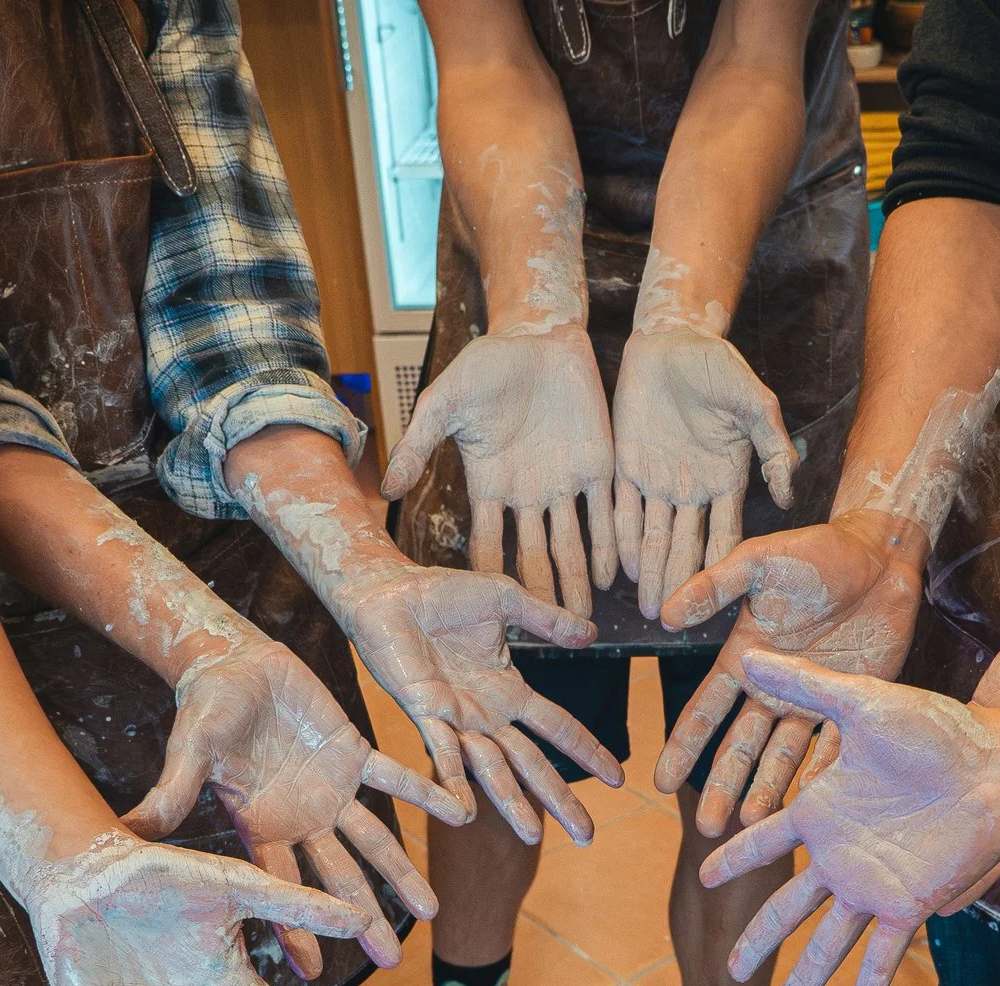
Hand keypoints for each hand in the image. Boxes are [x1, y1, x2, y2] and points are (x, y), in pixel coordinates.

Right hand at [124, 641, 469, 979]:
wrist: (234, 663)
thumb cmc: (205, 708)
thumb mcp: (190, 751)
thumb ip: (172, 793)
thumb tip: (129, 831)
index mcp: (262, 827)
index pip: (281, 888)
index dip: (297, 928)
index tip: (317, 973)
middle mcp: (301, 821)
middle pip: (338, 879)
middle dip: (364, 919)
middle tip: (393, 961)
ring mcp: (331, 792)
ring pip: (374, 840)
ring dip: (402, 872)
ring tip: (432, 910)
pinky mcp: (354, 754)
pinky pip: (396, 778)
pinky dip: (427, 792)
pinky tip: (461, 813)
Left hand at [336, 561, 622, 844]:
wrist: (390, 590)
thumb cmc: (442, 594)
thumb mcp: (506, 601)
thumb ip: (547, 621)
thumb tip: (593, 634)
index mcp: (508, 691)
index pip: (558, 728)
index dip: (588, 751)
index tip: (618, 780)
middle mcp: (485, 715)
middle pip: (531, 763)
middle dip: (559, 799)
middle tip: (587, 835)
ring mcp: (455, 719)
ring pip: (491, 769)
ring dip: (512, 802)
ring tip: (533, 836)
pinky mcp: (424, 713)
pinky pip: (441, 753)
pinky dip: (452, 782)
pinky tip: (465, 812)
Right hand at [381, 328, 617, 616]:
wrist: (538, 335)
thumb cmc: (487, 365)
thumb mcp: (446, 403)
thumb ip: (419, 445)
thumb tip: (385, 488)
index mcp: (490, 486)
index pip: (489, 543)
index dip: (490, 577)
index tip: (489, 615)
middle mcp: (528, 495)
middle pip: (534, 556)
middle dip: (540, 595)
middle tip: (546, 637)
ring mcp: (565, 483)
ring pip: (572, 544)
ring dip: (577, 582)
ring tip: (582, 622)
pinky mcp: (599, 466)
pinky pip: (606, 513)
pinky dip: (610, 544)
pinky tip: (614, 576)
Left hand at [610, 327, 797, 618]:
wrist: (675, 340)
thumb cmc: (720, 368)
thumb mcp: (755, 403)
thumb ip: (773, 446)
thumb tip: (789, 498)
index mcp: (725, 479)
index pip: (725, 533)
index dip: (722, 567)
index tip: (720, 601)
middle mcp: (691, 488)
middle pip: (686, 545)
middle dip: (680, 583)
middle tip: (673, 621)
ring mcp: (657, 480)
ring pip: (654, 536)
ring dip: (652, 572)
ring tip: (648, 608)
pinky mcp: (625, 465)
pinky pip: (622, 509)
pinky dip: (621, 540)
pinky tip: (620, 569)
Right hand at [653, 512, 922, 834]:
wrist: (881, 556)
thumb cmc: (816, 552)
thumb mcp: (760, 562)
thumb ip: (714, 587)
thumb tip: (664, 614)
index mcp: (745, 659)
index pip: (704, 712)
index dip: (683, 747)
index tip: (661, 782)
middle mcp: (773, 689)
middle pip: (739, 747)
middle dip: (721, 786)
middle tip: (708, 827)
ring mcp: (813, 701)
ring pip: (781, 757)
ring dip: (764, 791)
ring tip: (750, 826)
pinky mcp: (854, 704)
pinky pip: (834, 746)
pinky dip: (821, 773)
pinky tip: (810, 801)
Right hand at [701, 653, 999, 985]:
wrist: (997, 761)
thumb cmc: (936, 728)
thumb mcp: (860, 703)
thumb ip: (804, 687)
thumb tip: (749, 657)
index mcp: (824, 809)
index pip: (766, 840)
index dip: (735, 858)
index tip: (704, 873)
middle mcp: (843, 855)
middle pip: (788, 907)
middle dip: (760, 939)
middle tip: (731, 969)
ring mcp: (874, 884)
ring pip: (828, 941)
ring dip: (805, 977)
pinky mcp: (910, 902)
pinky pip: (880, 953)